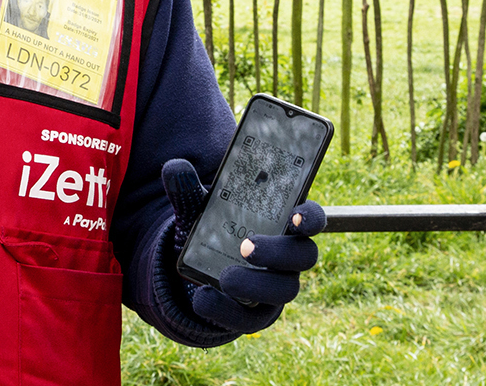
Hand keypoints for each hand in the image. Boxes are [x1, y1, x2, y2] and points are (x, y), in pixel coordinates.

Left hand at [161, 158, 324, 333]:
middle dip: (278, 252)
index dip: (310, 218)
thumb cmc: (212, 230)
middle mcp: (288, 255)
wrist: (197, 270)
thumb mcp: (196, 209)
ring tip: (225, 278)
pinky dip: (226, 310)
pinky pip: (251, 318)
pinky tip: (203, 298)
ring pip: (284, 290)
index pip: (311, 218)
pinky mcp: (257, 313)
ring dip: (256, 285)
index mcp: (282, 222)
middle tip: (246, 246)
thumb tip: (175, 168)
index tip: (295, 218)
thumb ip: (187, 189)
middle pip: (304, 256)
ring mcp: (276, 285)